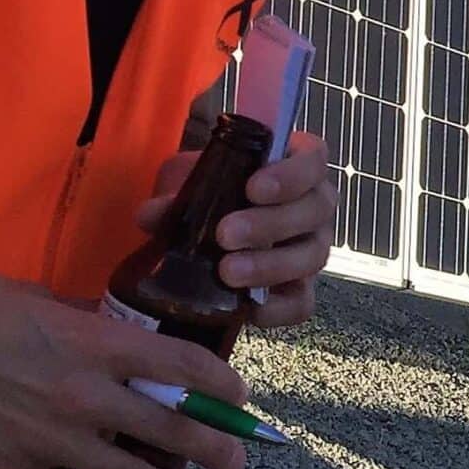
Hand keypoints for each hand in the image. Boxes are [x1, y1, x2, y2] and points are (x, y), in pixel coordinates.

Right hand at [0, 268, 253, 468]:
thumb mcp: (43, 299)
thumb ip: (92, 322)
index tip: (239, 395)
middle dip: (216, 449)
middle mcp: (82, 395)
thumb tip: (127, 335)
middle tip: (237, 460)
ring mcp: (47, 440)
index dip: (221, 383)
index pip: (183, 366)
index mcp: (96, 344)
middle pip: (172, 429)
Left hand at [137, 130, 337, 327]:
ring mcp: (312, 249)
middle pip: (316, 209)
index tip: (253, 189)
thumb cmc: (209, 193)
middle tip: (225, 234)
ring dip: (271, 264)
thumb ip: (176, 192)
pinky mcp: (301, 290)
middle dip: (270, 223)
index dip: (291, 174)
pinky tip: (247, 309)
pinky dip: (278, 308)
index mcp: (296, 167)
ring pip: (312, 256)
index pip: (314, 159)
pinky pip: (302, 303)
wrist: (206, 236)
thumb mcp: (189, 181)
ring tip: (228, 272)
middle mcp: (314, 206)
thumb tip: (151, 215)